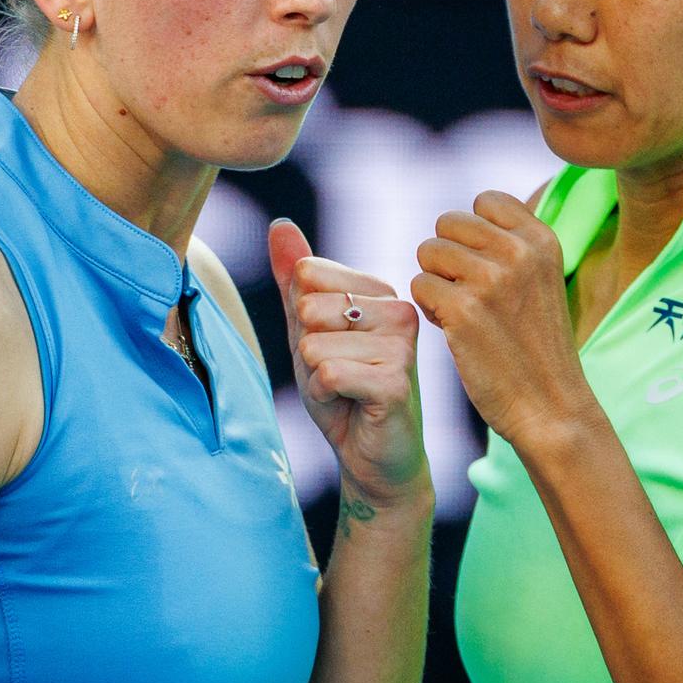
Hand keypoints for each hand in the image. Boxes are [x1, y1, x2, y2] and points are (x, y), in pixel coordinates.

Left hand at [268, 220, 429, 509]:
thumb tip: (280, 224)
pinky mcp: (395, 381)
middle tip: (337, 376)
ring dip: (316, 378)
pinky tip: (352, 406)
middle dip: (307, 352)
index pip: (306, 277)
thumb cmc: (344, 392)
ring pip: (314, 345)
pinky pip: (328, 373)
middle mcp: (398, 309)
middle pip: (307, 310)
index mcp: (380, 290)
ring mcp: (402, 345)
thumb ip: (295, 281)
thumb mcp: (308, 332)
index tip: (331, 349)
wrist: (374, 457)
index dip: (301, 323)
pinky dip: (325, 396)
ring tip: (346, 392)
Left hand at [410, 191, 597, 449]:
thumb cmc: (538, 347)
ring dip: (436, 283)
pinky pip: (419, 286)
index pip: (485, 200)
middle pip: (448, 223)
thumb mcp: (540, 280)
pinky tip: (456, 331)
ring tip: (464, 313)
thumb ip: (509, 245)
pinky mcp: (463, 310)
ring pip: (428, 252)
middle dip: (449, 258)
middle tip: (470, 296)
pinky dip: (430, 310)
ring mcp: (490, 279)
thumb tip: (457, 221)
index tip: (486, 267)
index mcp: (542, 239)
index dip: (473, 233)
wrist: (551, 406)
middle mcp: (519, 252)